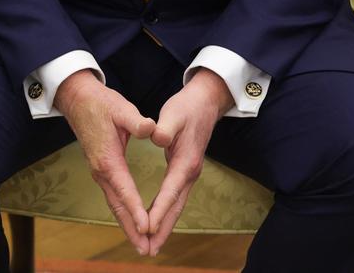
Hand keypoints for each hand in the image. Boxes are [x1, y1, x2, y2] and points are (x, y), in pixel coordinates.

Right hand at [55, 69, 156, 254]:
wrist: (77, 99)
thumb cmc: (100, 103)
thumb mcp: (121, 108)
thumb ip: (136, 121)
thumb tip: (151, 129)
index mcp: (108, 158)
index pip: (125, 189)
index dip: (137, 209)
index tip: (147, 227)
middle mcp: (101, 170)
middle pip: (118, 206)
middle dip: (132, 229)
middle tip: (146, 250)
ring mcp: (99, 172)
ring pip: (114, 204)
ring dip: (127, 226)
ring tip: (141, 246)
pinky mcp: (101, 170)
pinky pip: (113, 198)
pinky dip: (123, 213)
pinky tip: (131, 222)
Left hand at [144, 69, 233, 255]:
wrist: (206, 103)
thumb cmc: (187, 108)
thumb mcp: (174, 114)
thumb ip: (165, 128)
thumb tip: (155, 137)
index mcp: (185, 161)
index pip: (170, 191)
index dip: (158, 210)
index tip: (147, 227)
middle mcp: (189, 172)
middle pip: (175, 207)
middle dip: (162, 229)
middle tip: (149, 250)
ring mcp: (189, 174)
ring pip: (177, 206)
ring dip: (165, 226)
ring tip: (152, 245)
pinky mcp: (185, 172)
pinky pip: (175, 198)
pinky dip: (167, 213)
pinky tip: (158, 222)